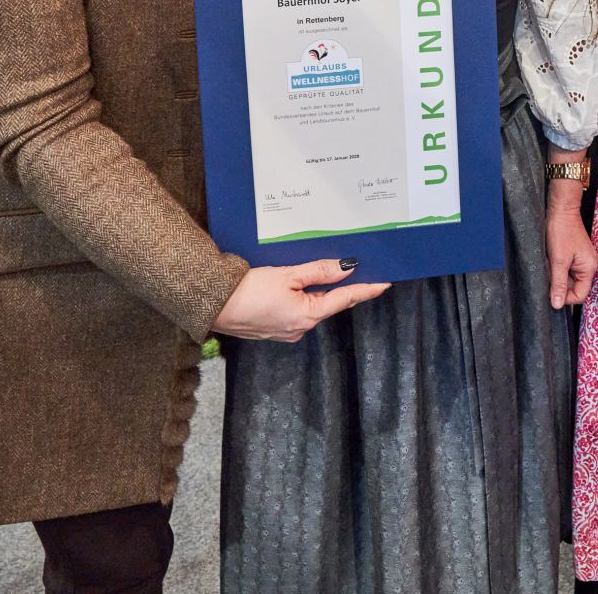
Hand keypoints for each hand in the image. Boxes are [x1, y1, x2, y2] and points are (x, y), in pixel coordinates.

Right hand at [211, 258, 389, 342]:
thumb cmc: (248, 290)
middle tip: (361, 272)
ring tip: (329, 274)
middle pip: (330, 304)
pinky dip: (304, 299)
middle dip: (344, 289)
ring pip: (313, 308)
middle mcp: (301, 328)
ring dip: (321, 293)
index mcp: (308, 315)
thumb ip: (319, 271)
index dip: (365, 289)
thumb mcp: (288, 274)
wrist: (213, 305)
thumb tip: (346, 267)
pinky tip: (300, 287)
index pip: (345, 299)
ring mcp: (288, 331)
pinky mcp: (275, 330)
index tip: (384, 283)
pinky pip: (298, 312)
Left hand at [546, 200, 596, 309]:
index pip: (580, 295)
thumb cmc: (561, 231)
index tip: (551, 292)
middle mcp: (589, 266)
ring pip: (569, 278)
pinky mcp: (575, 255)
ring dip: (557, 275)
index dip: (565, 297)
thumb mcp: (558, 261)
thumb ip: (558, 284)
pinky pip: (567, 269)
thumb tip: (557, 305)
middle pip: (575, 287)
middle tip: (549, 273)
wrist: (561, 210)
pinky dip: (557, 268)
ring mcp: (582, 260)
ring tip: (550, 263)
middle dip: (559, 284)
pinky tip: (551, 259)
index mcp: (589, 268)